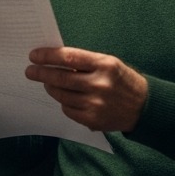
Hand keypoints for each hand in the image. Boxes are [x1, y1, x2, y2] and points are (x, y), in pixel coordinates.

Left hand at [26, 45, 147, 132]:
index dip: (48, 56)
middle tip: (30, 71)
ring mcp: (95, 104)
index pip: (68, 58)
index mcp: (104, 64)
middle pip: (60, 78)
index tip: (34, 56)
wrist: (144, 106)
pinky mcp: (93, 120)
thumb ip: (84, 62)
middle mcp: (99, 84)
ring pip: (61, 95)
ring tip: (48, 83)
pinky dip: (63, 102)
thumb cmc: (122, 80)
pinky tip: (66, 97)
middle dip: (41, 74)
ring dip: (51, 88)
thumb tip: (54, 61)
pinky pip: (68, 109)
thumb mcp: (109, 63)